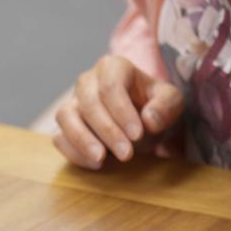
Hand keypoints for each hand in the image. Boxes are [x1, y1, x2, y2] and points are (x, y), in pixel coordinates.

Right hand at [53, 54, 183, 168]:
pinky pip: (59, 137)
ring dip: (82, 139)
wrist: (141, 121)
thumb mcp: (171, 102)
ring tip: (102, 159)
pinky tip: (96, 164)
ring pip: (65, 116)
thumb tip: (149, 119)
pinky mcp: (65, 126)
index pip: (111, 85)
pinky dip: (73, 152)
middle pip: (88, 102)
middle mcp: (87, 81)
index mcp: (113, 67)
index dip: (122, 111)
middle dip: (107, 130)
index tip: (137, 134)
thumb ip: (166, 106)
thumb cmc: (154, 106)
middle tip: (126, 154)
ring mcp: (72, 103)